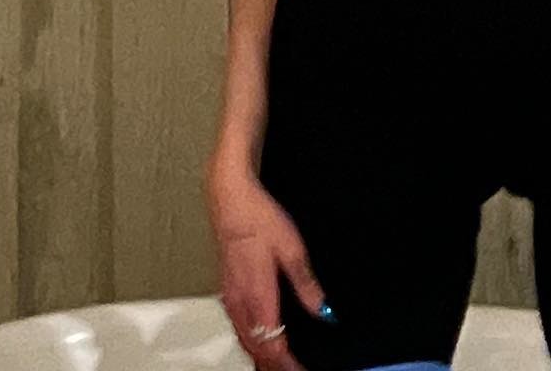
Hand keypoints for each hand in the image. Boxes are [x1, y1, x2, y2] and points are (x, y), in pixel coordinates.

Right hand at [204, 159, 328, 369]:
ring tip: (276, 364)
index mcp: (259, 296)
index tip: (303, 370)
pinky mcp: (227, 286)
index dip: (288, 364)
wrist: (230, 198)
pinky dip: (248, 341)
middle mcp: (242, 302)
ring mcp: (231, 295)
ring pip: (243, 339)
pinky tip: (255, 338)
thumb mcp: (292, 248)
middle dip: (274, 365)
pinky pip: (236, 326)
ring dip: (259, 356)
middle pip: (256, 348)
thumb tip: (323, 312)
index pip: (273, 345)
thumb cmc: (259, 218)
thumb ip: (306, 284)